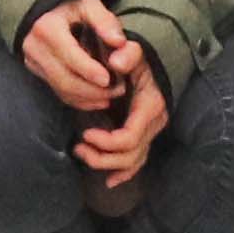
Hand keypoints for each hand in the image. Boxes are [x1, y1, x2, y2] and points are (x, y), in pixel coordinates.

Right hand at [20, 0, 145, 112]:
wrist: (45, 12)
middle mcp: (35, 47)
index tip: (108, 79)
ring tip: (111, 96)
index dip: (89, 70)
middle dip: (92, 90)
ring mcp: (32, 62)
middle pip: (64, 78)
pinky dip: (80, 100)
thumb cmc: (71, 8)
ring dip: (88, 97)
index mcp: (47, 28)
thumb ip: (105, 20)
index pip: (69, 56)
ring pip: (61, 89)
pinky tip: (98, 100)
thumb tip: (119, 42)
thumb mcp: (88, 5)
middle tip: (117, 90)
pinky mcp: (36, 73)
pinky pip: (58, 93)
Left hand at [74, 48, 171, 191]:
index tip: (86, 134)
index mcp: (151, 106)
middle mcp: (154, 124)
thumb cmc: (140, 58)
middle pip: (130, 154)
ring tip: (82, 154)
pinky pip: (138, 162)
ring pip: (133, 161)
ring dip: (107, 165)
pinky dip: (124, 174)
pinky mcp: (145, 137)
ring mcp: (151, 132)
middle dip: (102, 156)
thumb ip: (128, 53)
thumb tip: (116, 62)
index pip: (130, 137)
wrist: (155, 63)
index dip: (107, 142)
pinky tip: (109, 182)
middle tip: (78, 147)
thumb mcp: (135, 51)